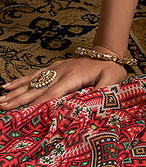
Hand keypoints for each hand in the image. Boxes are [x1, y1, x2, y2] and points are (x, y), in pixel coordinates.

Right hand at [0, 57, 126, 111]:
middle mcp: (61, 72)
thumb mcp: (113, 80)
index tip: (24, 114)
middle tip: (3, 107)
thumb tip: (92, 103)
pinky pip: (36, 74)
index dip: (38, 104)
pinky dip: (21, 80)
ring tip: (1, 99)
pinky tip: (8, 85)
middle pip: (38, 88)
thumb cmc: (111, 70)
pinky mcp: (55, 67)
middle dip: (19, 98)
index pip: (53, 93)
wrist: (108, 53)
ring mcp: (57, 68)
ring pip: (33, 80)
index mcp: (73, 77)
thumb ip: (103, 91)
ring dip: (16, 90)